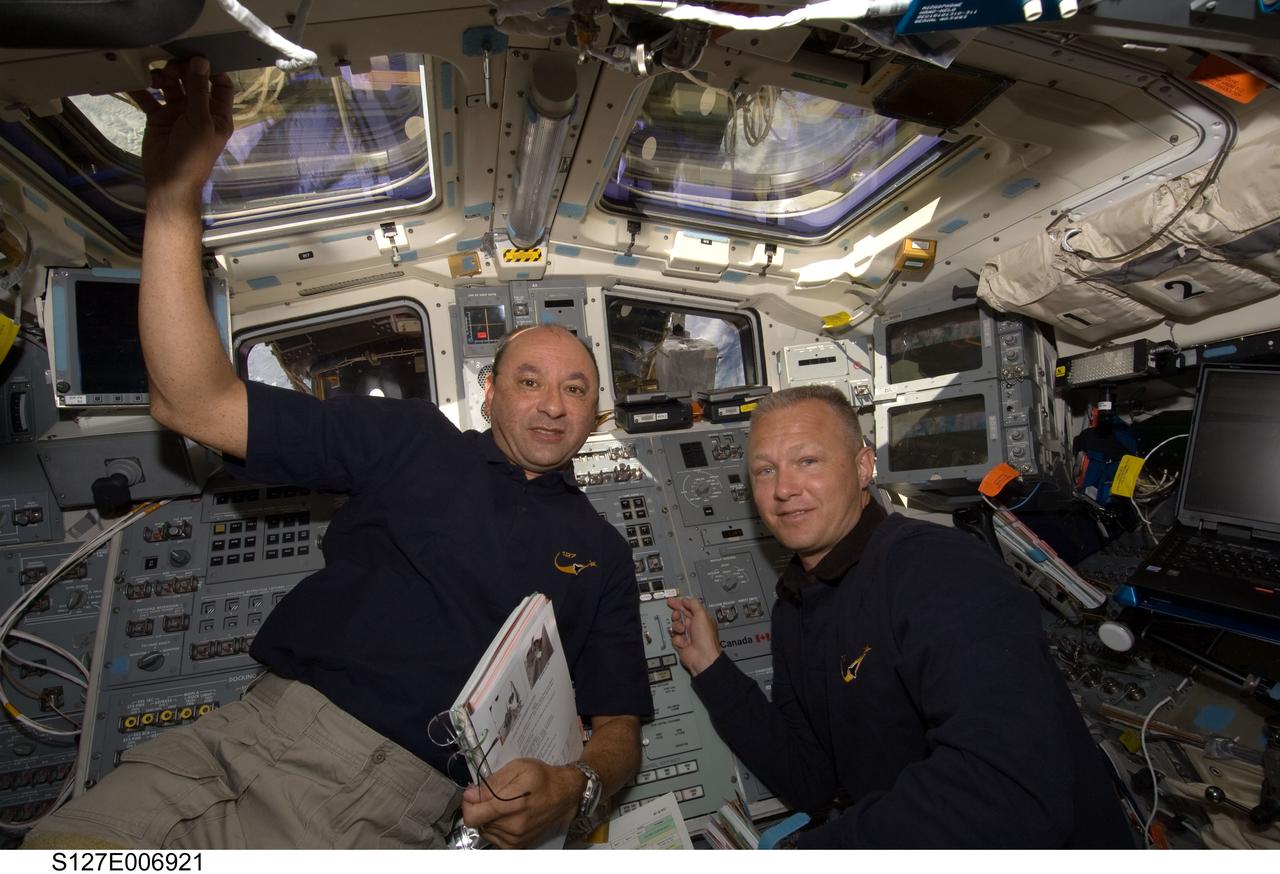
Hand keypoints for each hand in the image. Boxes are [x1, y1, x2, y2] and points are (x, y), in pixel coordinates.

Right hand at [128, 57, 233, 212]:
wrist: (168, 181)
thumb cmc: (192, 155)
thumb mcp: (200, 121)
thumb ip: (199, 90)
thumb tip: (201, 61)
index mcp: (218, 114)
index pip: (220, 84)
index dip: (212, 70)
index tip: (198, 58)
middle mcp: (199, 111)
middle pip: (193, 80)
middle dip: (183, 70)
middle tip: (172, 67)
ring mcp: (178, 113)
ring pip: (171, 86)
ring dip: (163, 77)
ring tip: (155, 78)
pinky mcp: (158, 116)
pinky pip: (150, 98)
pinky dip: (141, 89)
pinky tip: (133, 80)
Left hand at [461, 758, 580, 847]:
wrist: (565, 794)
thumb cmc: (542, 777)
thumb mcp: (517, 768)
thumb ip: (491, 783)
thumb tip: (470, 795)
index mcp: (510, 805)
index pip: (471, 816)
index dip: (468, 804)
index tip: (475, 794)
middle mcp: (512, 826)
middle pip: (477, 822)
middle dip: (481, 808)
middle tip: (495, 796)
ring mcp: (515, 838)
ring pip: (485, 830)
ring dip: (489, 818)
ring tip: (505, 805)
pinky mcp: (517, 845)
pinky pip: (494, 838)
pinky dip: (496, 828)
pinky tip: (508, 816)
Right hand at [669, 596, 720, 676]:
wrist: (701, 657)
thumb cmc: (705, 638)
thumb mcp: (702, 615)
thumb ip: (693, 604)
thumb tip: (686, 600)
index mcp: (701, 618)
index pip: (688, 607)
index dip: (680, 603)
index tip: (672, 600)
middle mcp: (694, 626)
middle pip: (680, 615)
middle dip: (677, 615)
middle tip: (676, 616)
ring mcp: (687, 634)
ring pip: (675, 625)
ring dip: (677, 627)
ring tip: (683, 631)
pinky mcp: (680, 643)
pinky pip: (674, 637)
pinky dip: (678, 639)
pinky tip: (684, 642)